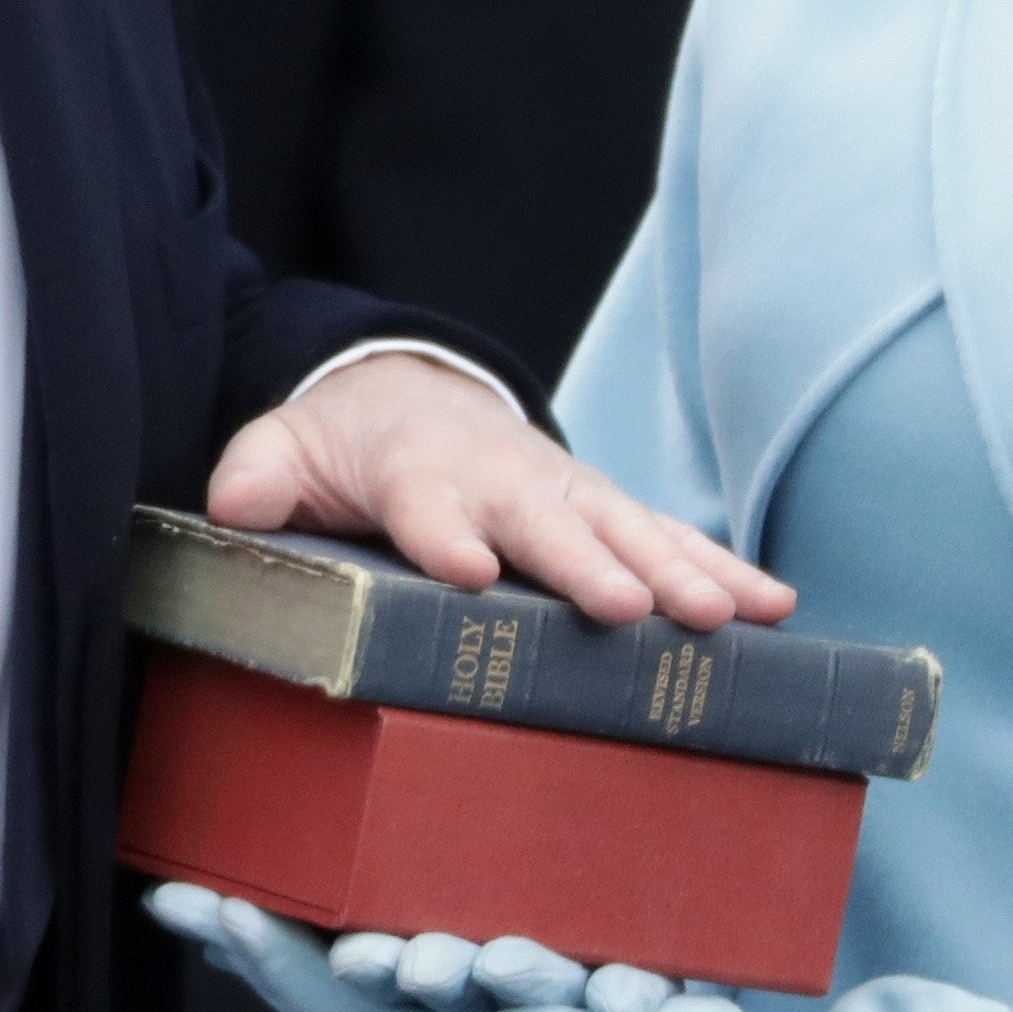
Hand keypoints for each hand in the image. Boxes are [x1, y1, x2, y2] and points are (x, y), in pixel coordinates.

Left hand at [205, 351, 788, 629]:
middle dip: (591, 565)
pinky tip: (776, 607)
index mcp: (421, 473)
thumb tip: (236, 500)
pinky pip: (671, 539)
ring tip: (725, 618)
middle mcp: (505, 480)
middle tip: (629, 609)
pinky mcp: (606, 510)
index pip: (430, 506)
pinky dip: (725, 569)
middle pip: (551, 525)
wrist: (412, 393)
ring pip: (628, 531)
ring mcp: (566, 494)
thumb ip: (261, 473)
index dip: (448, 536)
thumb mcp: (286, 449)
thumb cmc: (346, 446)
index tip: (471, 571)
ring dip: (678, 574)